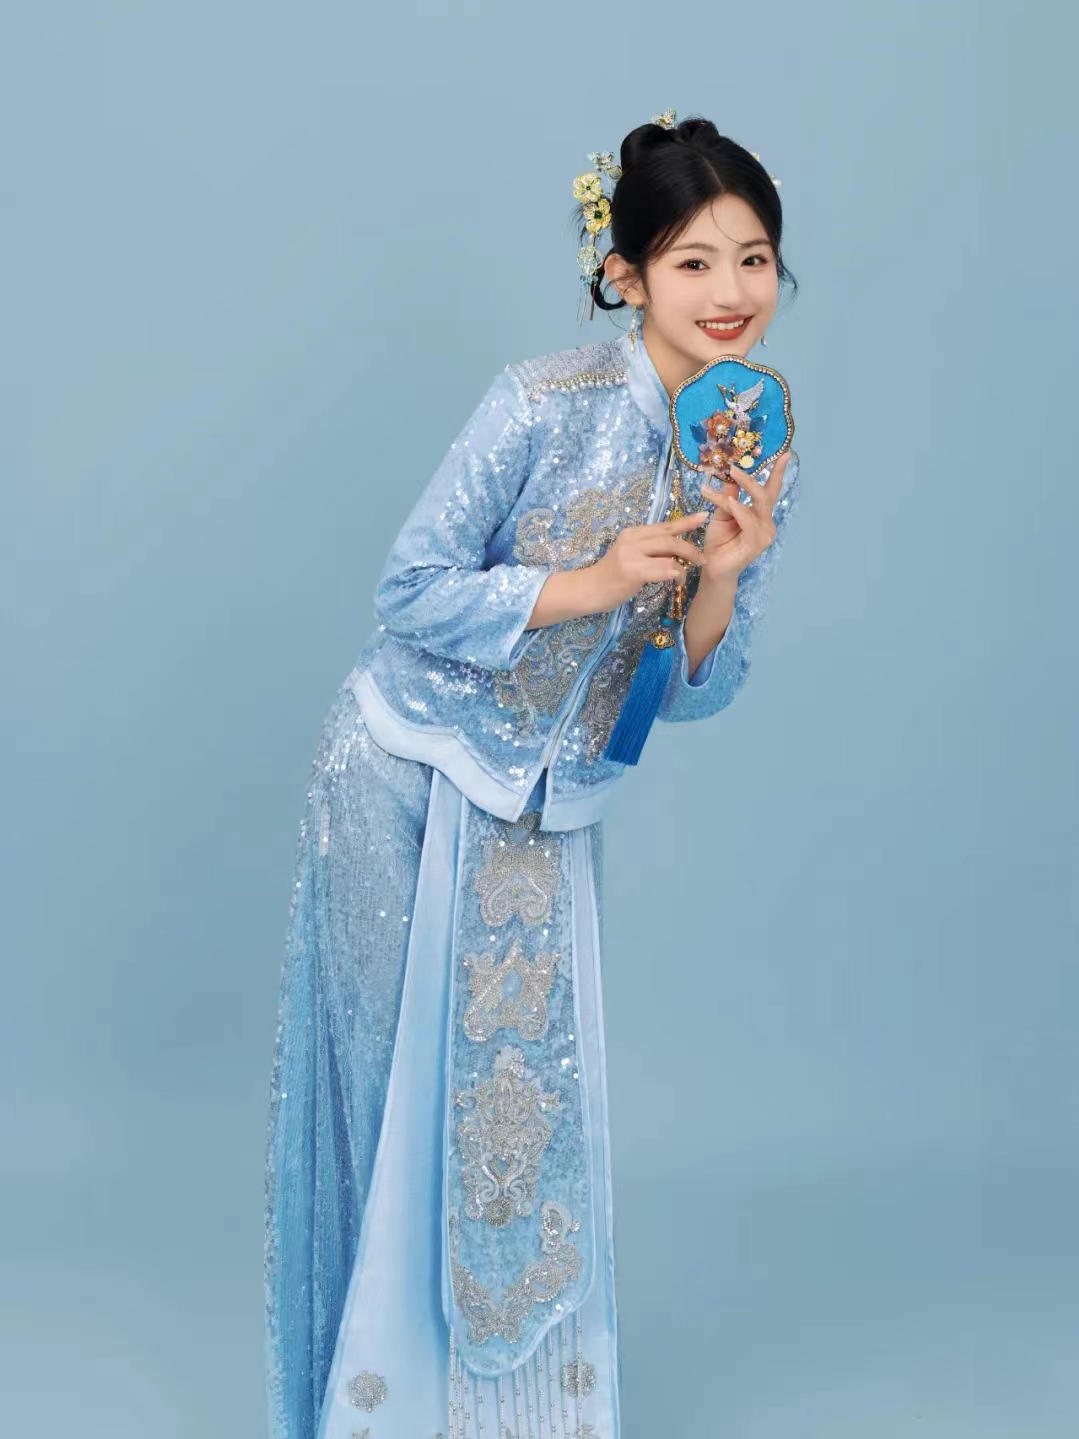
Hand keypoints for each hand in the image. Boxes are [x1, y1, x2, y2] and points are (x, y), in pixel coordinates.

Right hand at [592, 510, 708, 607]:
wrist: (587, 590)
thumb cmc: (611, 575)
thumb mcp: (628, 555)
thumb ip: (646, 547)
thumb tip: (673, 544)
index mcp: (632, 533)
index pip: (664, 526)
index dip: (685, 521)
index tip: (703, 516)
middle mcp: (632, 540)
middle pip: (670, 539)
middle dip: (691, 549)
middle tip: (703, 559)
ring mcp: (631, 556)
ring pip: (669, 554)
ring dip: (683, 566)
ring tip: (685, 577)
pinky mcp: (632, 572)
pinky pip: (663, 570)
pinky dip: (674, 574)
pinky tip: (676, 582)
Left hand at [696, 452, 790, 585]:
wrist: (712, 566)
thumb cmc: (718, 541)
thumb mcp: (721, 513)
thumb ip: (728, 496)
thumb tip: (730, 477)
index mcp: (760, 515)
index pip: (770, 491)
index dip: (778, 472)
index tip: (785, 453)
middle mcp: (766, 523)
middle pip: (765, 495)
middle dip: (749, 479)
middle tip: (732, 468)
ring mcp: (764, 534)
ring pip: (754, 506)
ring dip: (733, 496)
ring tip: (713, 490)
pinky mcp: (756, 544)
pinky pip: (749, 522)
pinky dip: (739, 511)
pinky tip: (729, 503)